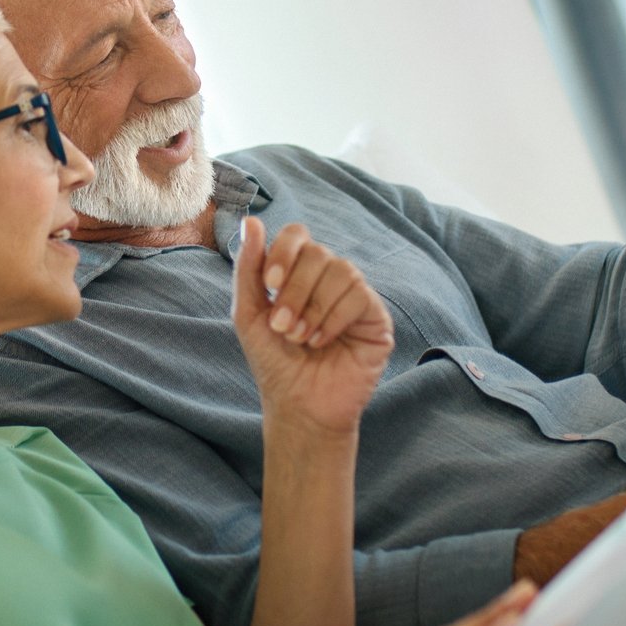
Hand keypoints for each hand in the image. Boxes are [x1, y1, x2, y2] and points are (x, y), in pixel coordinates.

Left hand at [232, 217, 394, 434]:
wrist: (298, 405)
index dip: (284, 253)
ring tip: (301, 338)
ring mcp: (355, 297)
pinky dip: (333, 320)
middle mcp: (330, 279)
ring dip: (313, 308)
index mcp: (300, 272)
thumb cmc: (274, 362)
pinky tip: (322, 342)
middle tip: (282, 327)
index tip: (270, 284)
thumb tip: (250, 220)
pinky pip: (360, 296)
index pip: (298, 235)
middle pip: (319, 253)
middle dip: (295, 291)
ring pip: (342, 271)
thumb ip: (249, 268)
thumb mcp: (249, 314)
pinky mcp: (376, 318)